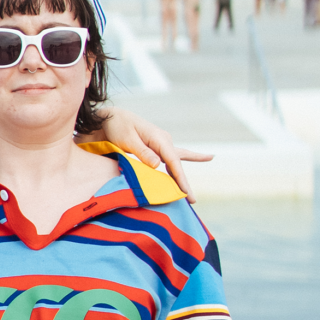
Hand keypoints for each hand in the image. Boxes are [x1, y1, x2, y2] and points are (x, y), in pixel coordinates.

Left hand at [92, 107, 212, 203]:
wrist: (112, 118)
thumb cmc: (118, 127)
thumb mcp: (127, 139)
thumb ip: (143, 152)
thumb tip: (158, 165)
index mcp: (159, 138)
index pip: (173, 161)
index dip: (179, 177)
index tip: (185, 191)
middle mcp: (164, 140)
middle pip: (177, 165)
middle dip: (184, 183)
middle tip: (193, 201)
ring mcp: (162, 144)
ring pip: (175, 164)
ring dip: (181, 179)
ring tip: (191, 197)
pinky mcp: (158, 148)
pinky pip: (173, 159)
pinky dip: (186, 162)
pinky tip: (207, 157)